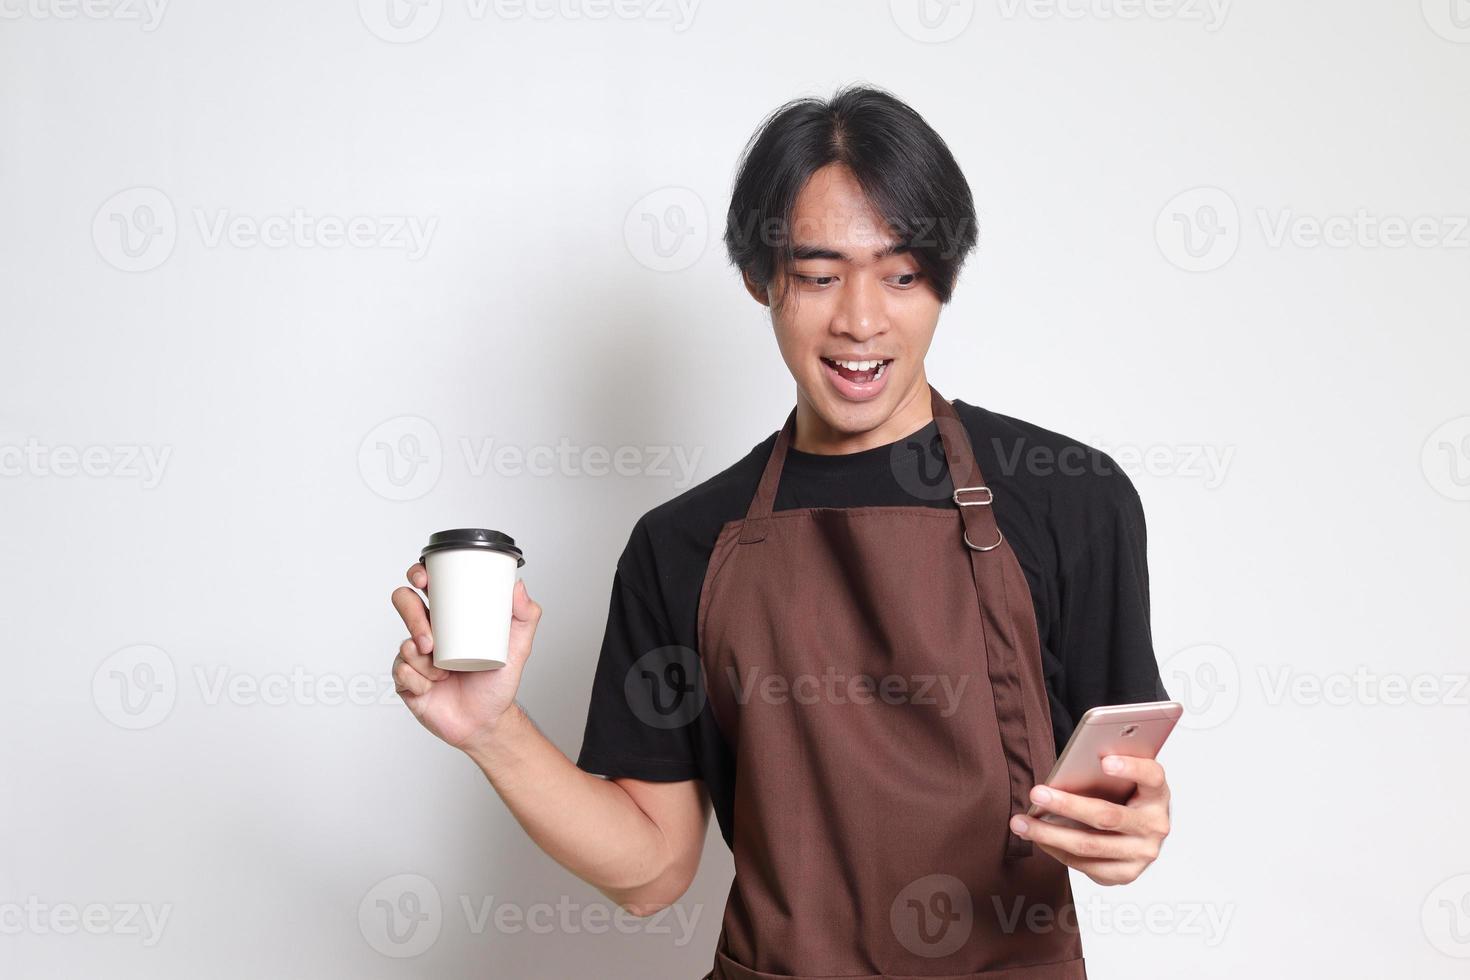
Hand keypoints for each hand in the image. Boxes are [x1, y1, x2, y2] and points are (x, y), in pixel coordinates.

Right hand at [390, 563, 542, 753]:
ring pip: (404, 644)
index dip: (418, 573)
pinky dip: (419, 680)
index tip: (424, 580)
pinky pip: (401, 672)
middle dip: (412, 617)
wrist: (487, 721)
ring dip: (423, 661)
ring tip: (443, 672)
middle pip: (403, 603)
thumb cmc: (498, 681)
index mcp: (449, 616)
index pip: (426, 583)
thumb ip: (526, 615)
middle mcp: (428, 630)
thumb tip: (518, 586)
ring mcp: (414, 655)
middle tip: (429, 639)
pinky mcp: (406, 680)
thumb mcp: (519, 645)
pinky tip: (433, 686)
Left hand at [1009, 755, 1170, 885]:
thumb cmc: (1125, 795)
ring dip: (1049, 834)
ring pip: (1089, 845)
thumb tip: (1064, 772)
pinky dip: (1057, 850)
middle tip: (1036, 793)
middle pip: (1107, 816)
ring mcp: (1142, 854)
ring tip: (1020, 822)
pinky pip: (1085, 865)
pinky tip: (1038, 837)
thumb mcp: (1124, 778)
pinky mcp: (1127, 873)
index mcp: (1158, 794)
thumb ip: (1104, 769)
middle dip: (1066, 805)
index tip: (1104, 760)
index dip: (1130, 768)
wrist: (1142, 831)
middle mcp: (1155, 826)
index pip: (1151, 777)